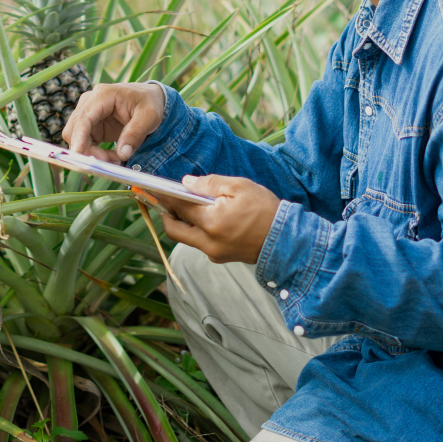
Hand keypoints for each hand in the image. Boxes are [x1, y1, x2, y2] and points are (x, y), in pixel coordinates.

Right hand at [63, 82, 165, 162]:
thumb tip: (123, 154)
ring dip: (93, 154)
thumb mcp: (149, 116)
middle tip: (109, 163)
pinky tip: (114, 156)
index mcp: (103, 95)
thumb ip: (136, 134)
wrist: (149, 98)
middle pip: (74, 130)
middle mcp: (90, 103)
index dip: (78, 137)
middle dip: (87, 150)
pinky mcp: (91, 126)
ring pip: (78, 140)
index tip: (78, 155)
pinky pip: (85, 144)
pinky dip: (97, 154)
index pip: (83, 118)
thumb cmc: (149, 102)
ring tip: (117, 159)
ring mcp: (89, 114)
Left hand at [154, 175, 279, 263]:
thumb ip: (209, 184)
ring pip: (186, 239)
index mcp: (212, 223)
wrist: (287, 240)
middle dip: (166, 214)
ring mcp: (214, 253)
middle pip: (174, 230)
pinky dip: (196, 230)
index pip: (179, 208)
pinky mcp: (221, 257)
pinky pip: (200, 244)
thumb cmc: (266, 209)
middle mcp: (209, 242)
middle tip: (166, 199)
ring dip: (181, 223)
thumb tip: (186, 183)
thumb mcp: (239, 187)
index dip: (166, 196)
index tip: (155, 188)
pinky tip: (204, 216)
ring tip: (186, 205)